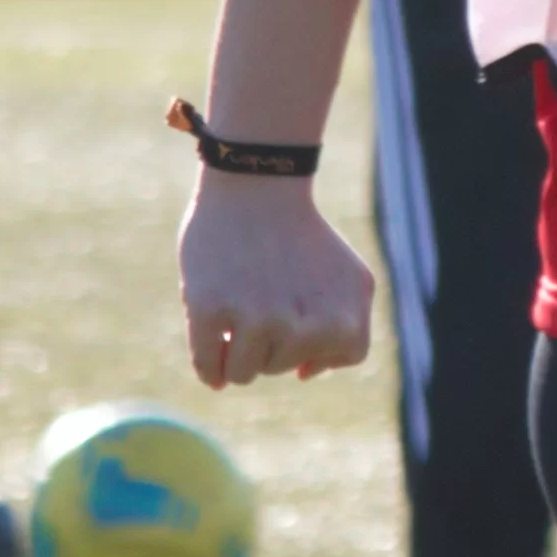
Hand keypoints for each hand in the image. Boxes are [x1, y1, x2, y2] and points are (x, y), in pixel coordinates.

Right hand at [178, 176, 374, 387]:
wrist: (257, 182)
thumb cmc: (298, 234)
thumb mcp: (347, 277)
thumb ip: (346, 327)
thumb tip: (303, 374)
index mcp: (344, 317)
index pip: (343, 356)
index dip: (323, 338)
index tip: (305, 309)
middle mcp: (304, 324)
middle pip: (282, 366)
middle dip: (270, 340)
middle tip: (265, 295)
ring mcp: (256, 318)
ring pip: (244, 372)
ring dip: (237, 353)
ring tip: (238, 313)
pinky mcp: (212, 309)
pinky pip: (210, 366)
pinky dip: (209, 367)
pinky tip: (213, 356)